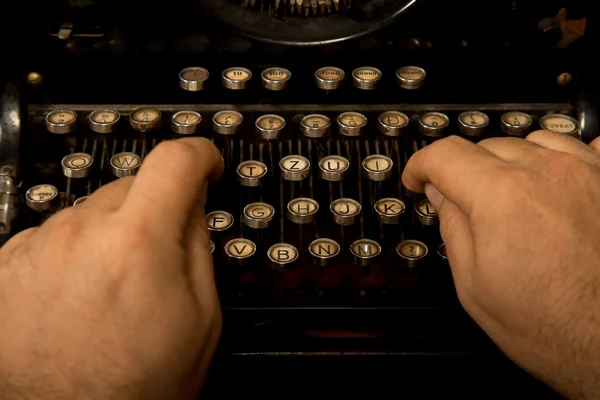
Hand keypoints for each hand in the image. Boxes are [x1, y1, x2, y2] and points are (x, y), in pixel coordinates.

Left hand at [0, 138, 223, 399]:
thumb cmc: (135, 385)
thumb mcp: (201, 317)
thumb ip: (198, 245)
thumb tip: (191, 204)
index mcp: (137, 244)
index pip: (174, 162)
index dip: (199, 154)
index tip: (205, 163)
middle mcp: (79, 235)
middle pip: (131, 187)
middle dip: (153, 210)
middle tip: (158, 258)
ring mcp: (35, 248)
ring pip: (90, 213)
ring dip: (109, 235)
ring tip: (112, 292)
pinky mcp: (6, 265)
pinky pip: (54, 236)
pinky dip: (73, 254)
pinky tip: (78, 297)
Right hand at [402, 131, 599, 398]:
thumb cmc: (553, 326)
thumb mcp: (474, 285)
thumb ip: (453, 227)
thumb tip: (442, 196)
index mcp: (501, 197)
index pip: (445, 155)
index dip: (420, 165)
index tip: (418, 179)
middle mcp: (546, 173)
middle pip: (485, 146)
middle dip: (463, 170)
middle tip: (460, 200)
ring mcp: (587, 173)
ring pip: (530, 142)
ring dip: (509, 162)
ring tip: (507, 194)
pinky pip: (582, 147)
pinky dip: (559, 158)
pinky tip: (553, 180)